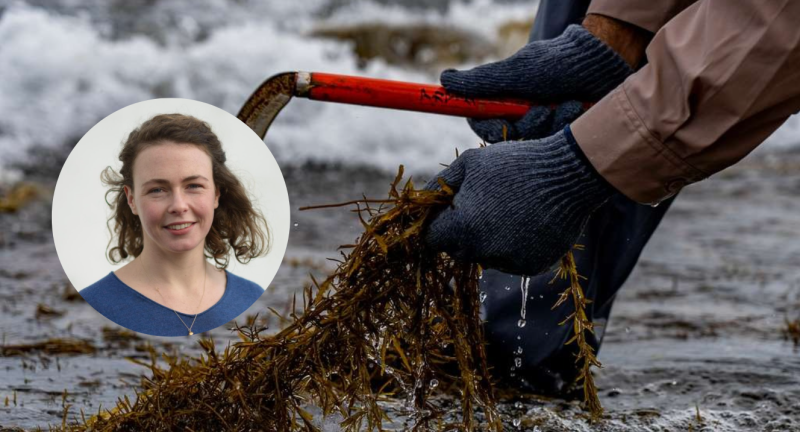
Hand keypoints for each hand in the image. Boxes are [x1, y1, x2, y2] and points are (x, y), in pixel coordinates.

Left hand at [424, 128, 612, 275]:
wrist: (568, 176)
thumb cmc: (514, 163)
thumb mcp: (469, 163)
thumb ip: (440, 185)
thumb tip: (423, 201)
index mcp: (462, 227)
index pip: (433, 238)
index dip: (438, 223)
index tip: (449, 211)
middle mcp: (483, 251)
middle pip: (457, 250)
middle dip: (462, 232)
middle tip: (482, 207)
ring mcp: (509, 262)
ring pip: (484, 257)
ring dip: (487, 241)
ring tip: (508, 210)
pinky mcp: (531, 268)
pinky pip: (510, 261)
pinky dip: (513, 247)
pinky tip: (526, 222)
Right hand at [441, 25, 632, 141]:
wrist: (603, 63)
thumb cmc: (556, 63)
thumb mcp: (515, 72)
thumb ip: (480, 81)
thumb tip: (443, 79)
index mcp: (504, 103)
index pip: (484, 126)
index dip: (492, 128)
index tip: (503, 122)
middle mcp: (521, 117)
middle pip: (511, 140)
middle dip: (528, 126)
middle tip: (542, 109)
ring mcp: (544, 128)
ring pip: (535, 144)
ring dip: (551, 124)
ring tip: (568, 103)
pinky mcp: (564, 137)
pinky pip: (556, 145)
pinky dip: (567, 128)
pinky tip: (578, 110)